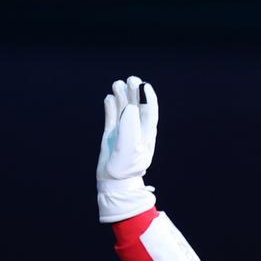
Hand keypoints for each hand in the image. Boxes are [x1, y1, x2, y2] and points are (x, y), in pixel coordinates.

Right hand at [97, 76, 158, 222]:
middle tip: (131, 79)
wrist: (113, 181)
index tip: (146, 86)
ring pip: (123, 109)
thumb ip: (131, 128)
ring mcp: (123, 131)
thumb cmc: (125, 167)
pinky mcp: (111, 134)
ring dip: (120, 97)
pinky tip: (108, 98)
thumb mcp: (130, 149)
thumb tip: (130, 108)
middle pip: (137, 107)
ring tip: (117, 84)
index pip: (151, 112)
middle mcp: (136, 130)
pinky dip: (110, 107)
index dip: (150, 99)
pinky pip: (111, 117)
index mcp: (147, 134)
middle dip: (134, 93)